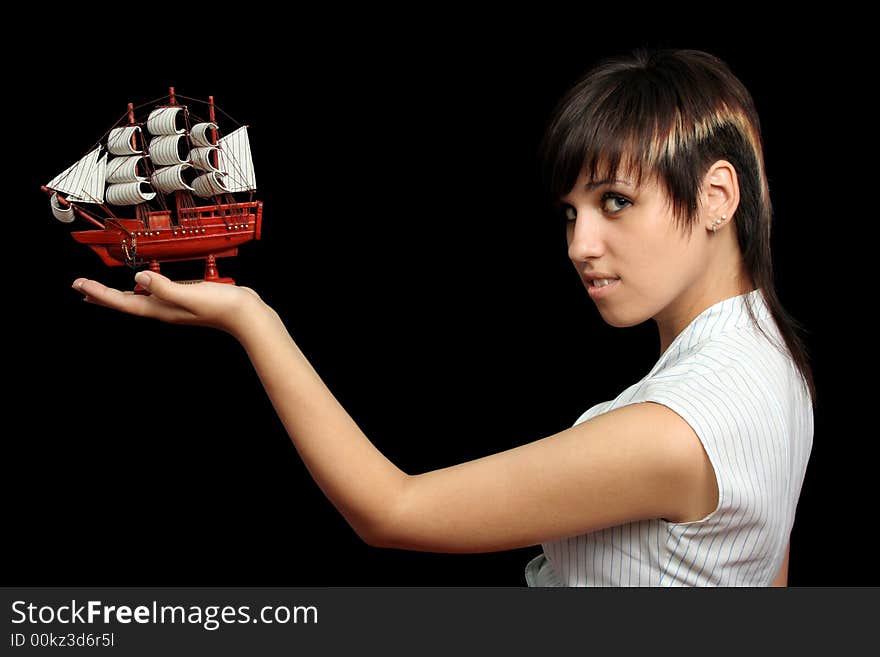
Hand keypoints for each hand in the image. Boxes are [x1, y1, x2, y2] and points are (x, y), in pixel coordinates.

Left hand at [72, 271, 267, 336]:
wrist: (247, 315)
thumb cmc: (223, 306)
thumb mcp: (190, 293)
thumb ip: (164, 287)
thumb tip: (138, 278)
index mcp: (162, 309)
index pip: (123, 302)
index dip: (99, 293)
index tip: (79, 285)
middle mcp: (164, 309)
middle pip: (126, 304)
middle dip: (102, 297)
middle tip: (81, 289)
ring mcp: (174, 306)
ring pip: (138, 300)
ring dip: (119, 295)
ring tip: (103, 292)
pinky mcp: (184, 299)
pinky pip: (154, 294)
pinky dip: (141, 290)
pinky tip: (143, 285)